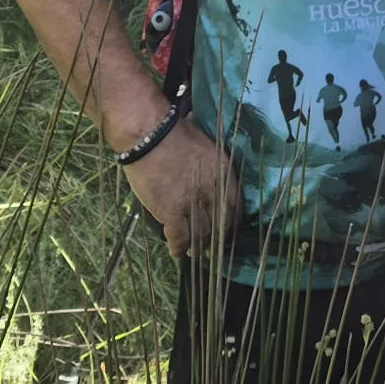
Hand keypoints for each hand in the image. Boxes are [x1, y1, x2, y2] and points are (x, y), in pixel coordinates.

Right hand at [124, 121, 241, 259]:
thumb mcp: (206, 146)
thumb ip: (212, 168)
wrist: (149, 133)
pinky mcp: (172, 211)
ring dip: (198, 247)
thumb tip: (211, 175)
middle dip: (216, 239)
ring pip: (202, 235)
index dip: (231, 222)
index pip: (235, 206)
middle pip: (221, 224)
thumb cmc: (174, 133)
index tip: (226, 230)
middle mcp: (213, 190)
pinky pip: (180, 238)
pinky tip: (176, 251)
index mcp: (224, 172)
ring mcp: (193, 202)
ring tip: (193, 251)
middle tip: (209, 246)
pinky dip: (179, 248)